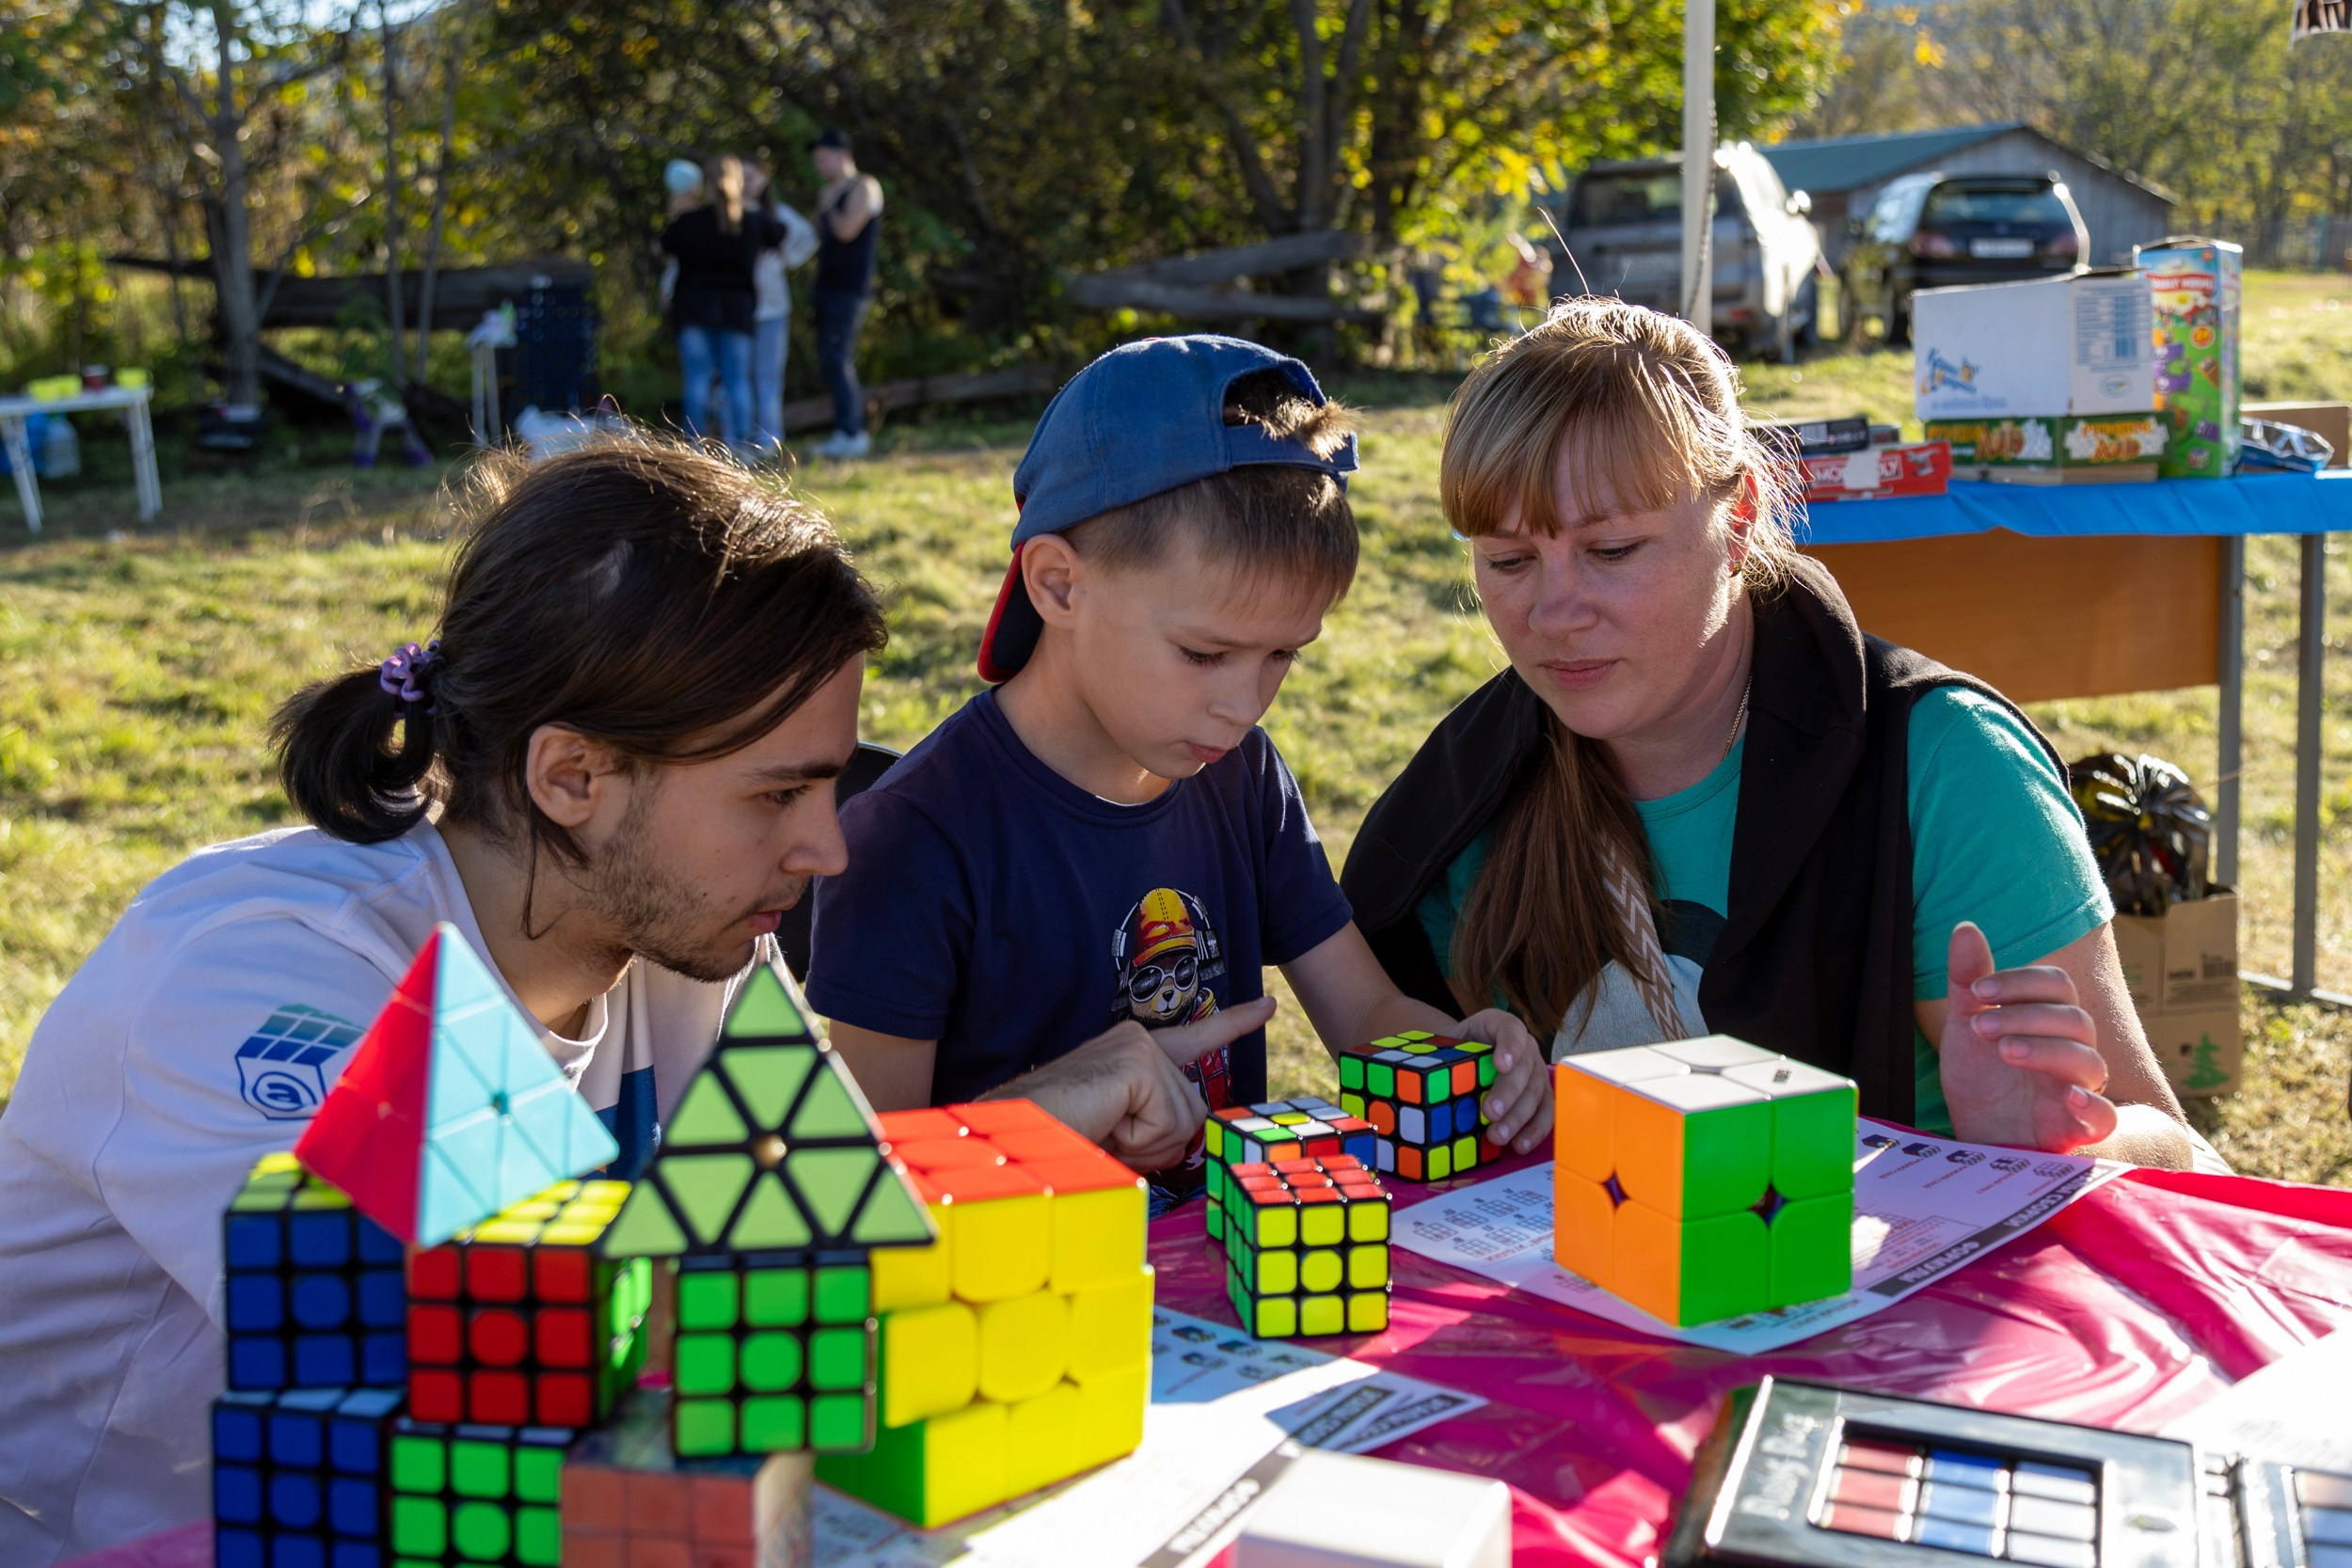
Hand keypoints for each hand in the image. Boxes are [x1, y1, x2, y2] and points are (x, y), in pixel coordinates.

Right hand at [985, 997, 1278, 1172]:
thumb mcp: (1122, 1133)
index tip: (1270, 1005)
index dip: (1236, 1023)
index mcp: (1133, 1056)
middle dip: (1160, 1144)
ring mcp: (1139, 1046)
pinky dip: (1139, 1140)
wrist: (1016, 1134)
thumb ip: (1158, 1127)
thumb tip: (1189, 1135)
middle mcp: (1139, 1041)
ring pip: (1184, 1122)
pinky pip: (1169, 1122)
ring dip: (1146, 1145)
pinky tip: (1105, 1124)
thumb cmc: (1059, 1140)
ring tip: (1102, 1130)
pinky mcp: (1138, 1061)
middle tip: (1111, 1138)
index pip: (1197, 1039)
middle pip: (1193, 1112)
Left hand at [1454, 1008, 1552, 1153]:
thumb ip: (1441, 1052)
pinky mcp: (1542, 1095)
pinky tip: (1520, 1145)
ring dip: (1519, 1117)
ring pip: (1537, 1092)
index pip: (1510, 1029)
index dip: (1509, 1046)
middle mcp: (1525, 1046)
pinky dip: (1534, 1130)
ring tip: (1499, 1135)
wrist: (1465, 1058)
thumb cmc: (1457, 1050)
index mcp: (1499, 1026)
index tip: (1500, 1064)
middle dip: (1509, 1092)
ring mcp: (1536, 1071)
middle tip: (1490, 1112)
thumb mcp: (1447, 1043)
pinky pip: (1546, 1112)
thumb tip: (1422, 1072)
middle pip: (1524, 1067)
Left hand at [1937, 922, 2116, 1150]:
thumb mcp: (1966, 1028)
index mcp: (2049, 1022)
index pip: (2057, 986)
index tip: (1976, 990)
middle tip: (1979, 1027)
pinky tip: (2066, 1095)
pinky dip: (2093, 1105)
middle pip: (2074, 1020)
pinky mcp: (2077, 1130)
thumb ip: (1968, 981)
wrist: (1974, 1136)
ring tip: (2003, 1052)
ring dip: (2046, 1050)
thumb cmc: (1979, 1080)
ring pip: (2089, 1061)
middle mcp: (2071, 1052)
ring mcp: (2078, 1090)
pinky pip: (2106, 1116)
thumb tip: (1965, 926)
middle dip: (2025, 1016)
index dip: (2021, 982)